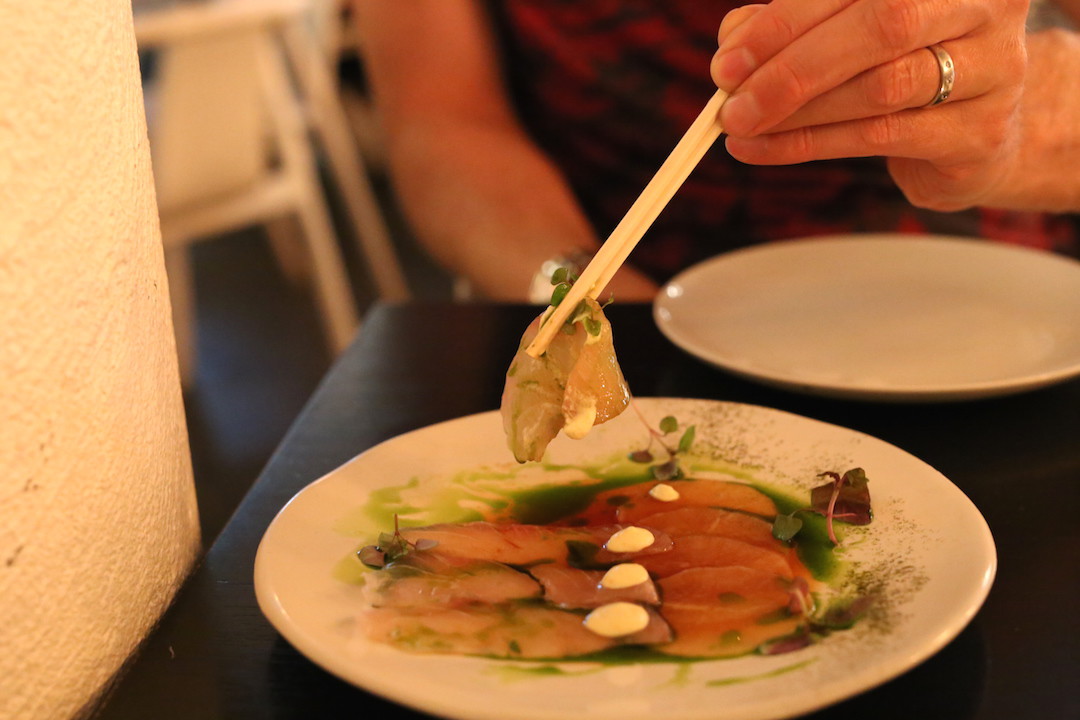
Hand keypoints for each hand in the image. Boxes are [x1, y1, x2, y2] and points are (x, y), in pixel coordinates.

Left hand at [710, 0, 1029, 210]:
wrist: (974, 131)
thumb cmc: (897, 66)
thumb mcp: (842, 31)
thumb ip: (788, 26)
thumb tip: (734, 46)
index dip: (784, 21)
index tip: (729, 60)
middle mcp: (984, 6)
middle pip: (883, 25)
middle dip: (793, 68)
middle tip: (732, 105)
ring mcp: (995, 70)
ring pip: (882, 88)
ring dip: (797, 114)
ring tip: (742, 128)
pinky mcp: (980, 134)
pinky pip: (882, 137)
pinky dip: (809, 145)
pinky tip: (763, 150)